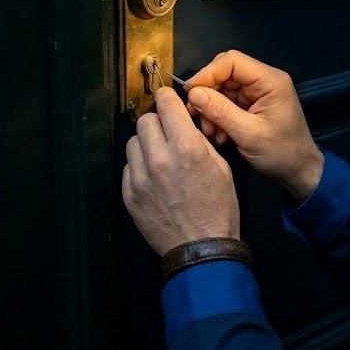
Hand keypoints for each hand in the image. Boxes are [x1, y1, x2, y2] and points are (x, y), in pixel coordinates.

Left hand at [122, 88, 239, 256]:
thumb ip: (199, 141)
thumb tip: (183, 125)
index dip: (167, 99)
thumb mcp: (221, 168)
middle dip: (157, 123)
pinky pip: (128, 167)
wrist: (201, 249)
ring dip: (146, 145)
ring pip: (133, 142)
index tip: (167, 102)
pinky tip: (154, 179)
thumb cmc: (218, 210)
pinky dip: (139, 168)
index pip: (166, 104)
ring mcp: (140, 178)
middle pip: (145, 120)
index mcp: (187, 148)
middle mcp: (160, 159)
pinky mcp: (129, 194)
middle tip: (167, 134)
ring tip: (160, 159)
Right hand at [185, 50, 322, 202]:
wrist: (298, 171)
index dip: (208, 73)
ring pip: (222, 89)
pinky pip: (226, 102)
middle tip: (195, 114)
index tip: (190, 92)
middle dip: (207, 93)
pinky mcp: (251, 105)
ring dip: (210, 109)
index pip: (232, 61)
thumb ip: (221, 111)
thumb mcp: (248, 134)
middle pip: (225, 73)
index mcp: (270, 81)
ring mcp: (256, 93)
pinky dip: (217, 116)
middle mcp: (263, 81)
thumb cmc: (280, 152)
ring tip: (209, 132)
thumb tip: (193, 93)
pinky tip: (218, 135)